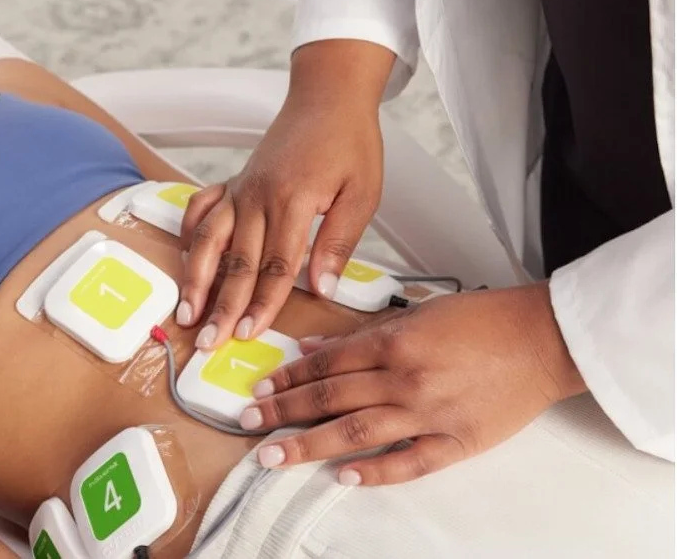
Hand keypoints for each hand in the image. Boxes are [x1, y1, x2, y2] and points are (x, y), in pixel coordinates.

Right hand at [177, 40, 393, 349]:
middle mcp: (258, 197)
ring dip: (197, 277)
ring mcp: (241, 188)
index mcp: (294, 201)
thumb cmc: (350, 142)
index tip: (248, 333)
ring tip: (186, 310)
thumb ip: (340, 242)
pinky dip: (190, 231)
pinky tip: (186, 255)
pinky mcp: (234, 180)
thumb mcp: (362, 193)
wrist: (328, 97)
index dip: (261, 303)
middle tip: (210, 340)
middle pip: (237, 261)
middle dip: (222, 305)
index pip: (276, 266)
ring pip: (211, 239)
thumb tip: (323, 288)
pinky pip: (203, 207)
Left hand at [239, 283, 587, 485]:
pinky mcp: (457, 442)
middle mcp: (404, 378)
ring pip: (356, 431)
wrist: (543, 338)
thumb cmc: (483, 321)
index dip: (288, 377)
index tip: (260, 388)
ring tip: (273, 455)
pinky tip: (342, 477)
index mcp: (394, 342)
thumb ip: (363, 333)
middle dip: (283, 411)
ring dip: (309, 444)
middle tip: (247, 424)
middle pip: (330, 398)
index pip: (326, 363)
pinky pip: (409, 462)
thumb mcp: (418, 313)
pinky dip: (375, 471)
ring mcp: (429, 413)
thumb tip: (314, 346)